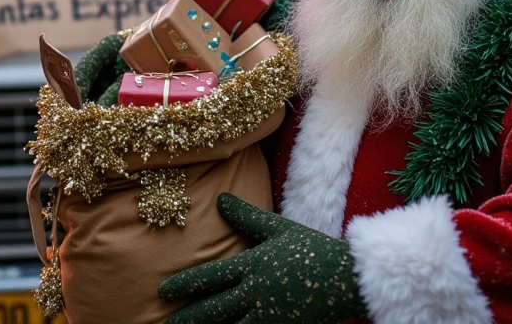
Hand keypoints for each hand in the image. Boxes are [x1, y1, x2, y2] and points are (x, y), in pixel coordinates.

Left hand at [159, 193, 366, 322]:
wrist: (349, 277)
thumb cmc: (313, 248)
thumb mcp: (278, 229)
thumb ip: (246, 217)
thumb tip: (220, 199)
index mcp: (252, 266)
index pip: (210, 277)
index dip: (184, 284)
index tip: (162, 290)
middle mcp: (255, 293)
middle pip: (213, 310)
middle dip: (186, 318)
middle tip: (163, 323)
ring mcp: (269, 315)